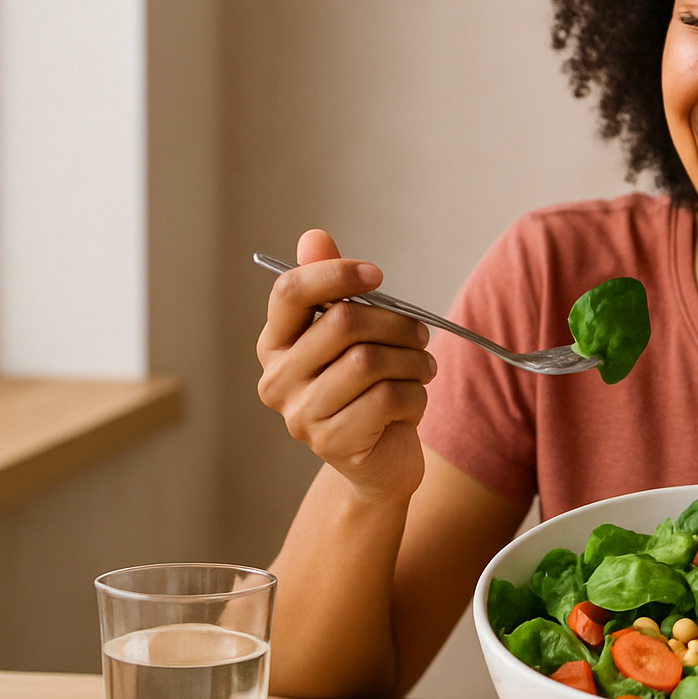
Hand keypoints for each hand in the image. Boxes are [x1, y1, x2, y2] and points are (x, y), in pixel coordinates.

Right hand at [256, 229, 435, 500]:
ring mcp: (301, 415)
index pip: (291, 292)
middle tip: (420, 334)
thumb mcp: (353, 338)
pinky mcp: (332, 442)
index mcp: (275, 344)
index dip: (337, 274)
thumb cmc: (368, 390)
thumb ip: (331, 288)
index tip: (377, 275)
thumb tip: (313, 236)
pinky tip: (412, 402)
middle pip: (342, 323)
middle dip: (396, 322)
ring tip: (422, 368)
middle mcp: (277, 379)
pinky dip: (414, 394)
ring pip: (370, 361)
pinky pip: (387, 398)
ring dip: (413, 360)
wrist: (379, 462)